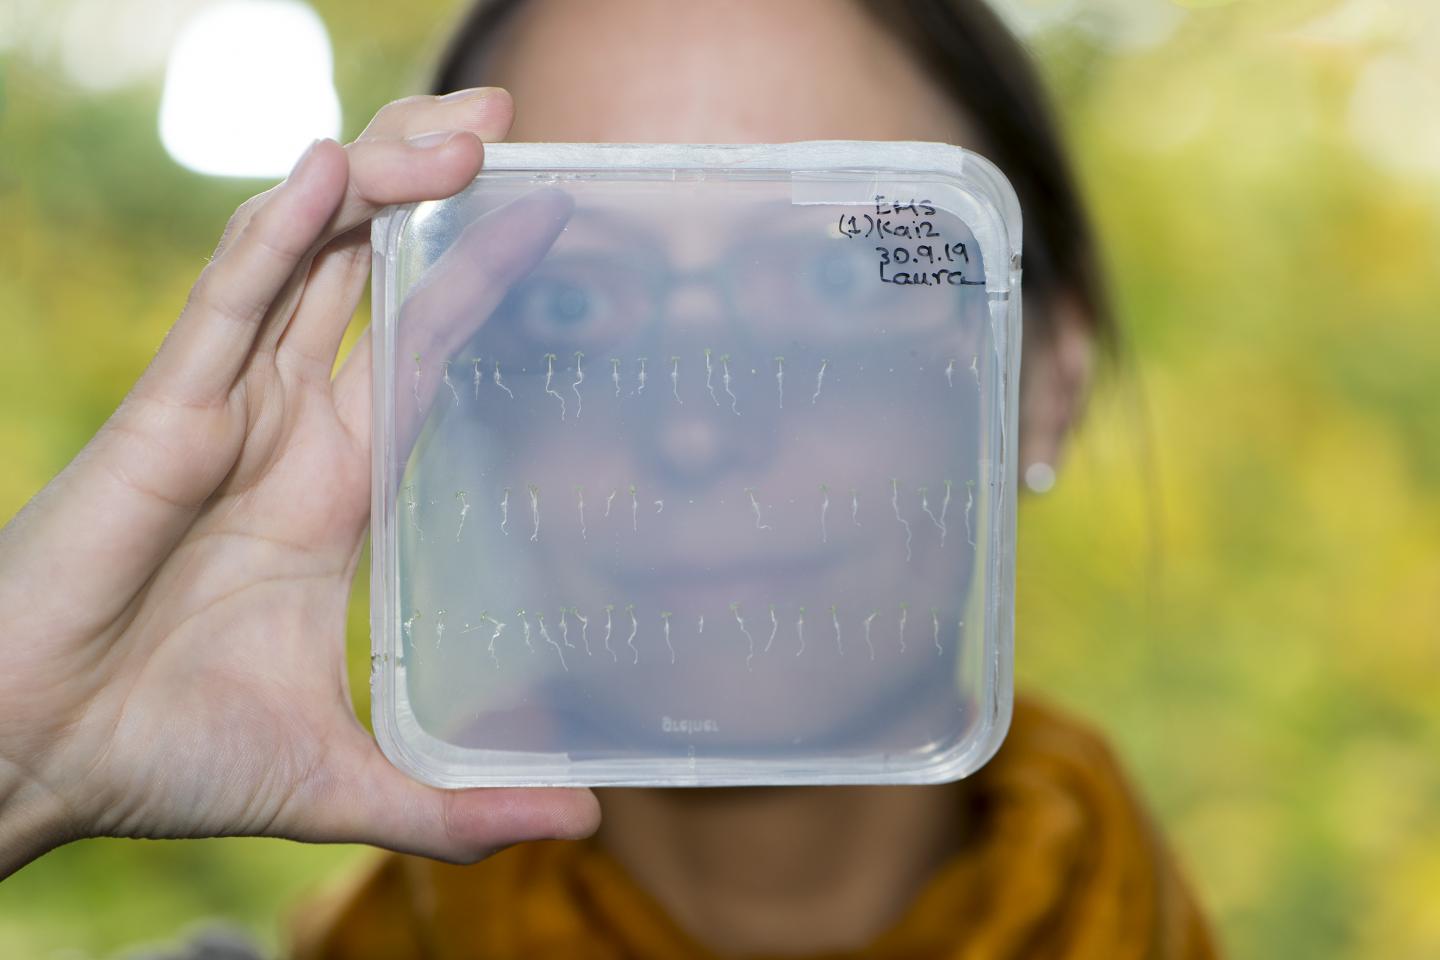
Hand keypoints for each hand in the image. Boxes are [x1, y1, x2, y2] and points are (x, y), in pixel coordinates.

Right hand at [0, 88, 599, 877]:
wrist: (34, 768)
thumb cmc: (162, 758)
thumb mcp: (345, 778)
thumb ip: (458, 805)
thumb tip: (581, 826)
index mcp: (333, 489)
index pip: (422, 355)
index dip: (478, 283)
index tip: (549, 220)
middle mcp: (286, 431)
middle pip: (370, 275)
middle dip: (434, 192)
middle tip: (511, 122)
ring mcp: (225, 411)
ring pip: (309, 263)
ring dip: (379, 186)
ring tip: (460, 130)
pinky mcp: (163, 417)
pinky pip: (225, 305)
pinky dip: (275, 235)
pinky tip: (327, 173)